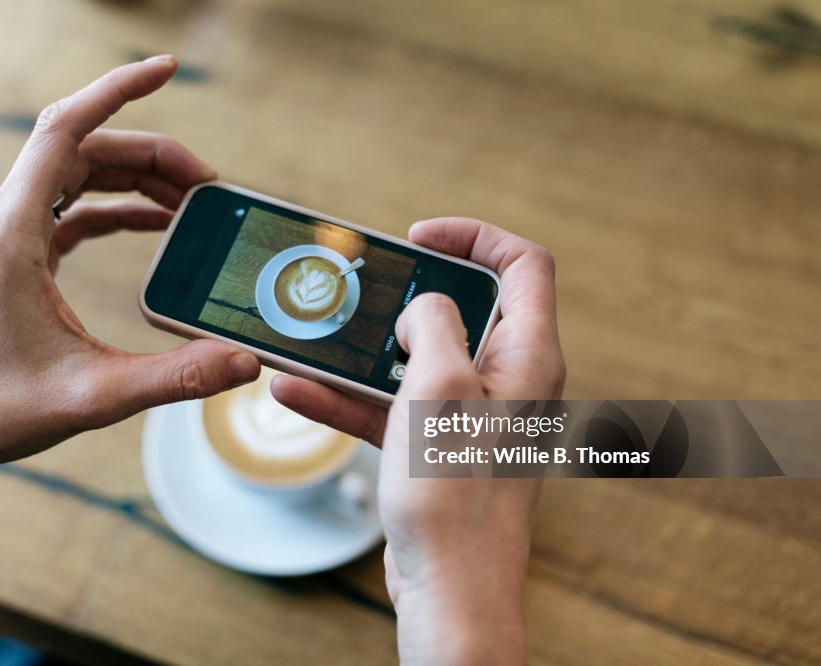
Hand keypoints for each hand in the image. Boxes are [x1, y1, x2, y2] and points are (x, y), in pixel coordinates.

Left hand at [0, 56, 260, 481]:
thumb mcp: (95, 397)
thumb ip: (174, 377)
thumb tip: (243, 362)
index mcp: (11, 233)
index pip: (65, 129)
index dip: (118, 90)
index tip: (168, 70)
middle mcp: (1, 219)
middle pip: (85, 150)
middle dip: (153, 156)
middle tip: (212, 186)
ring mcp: (3, 232)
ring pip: (77, 174)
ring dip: (136, 179)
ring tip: (194, 203)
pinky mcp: (11, 252)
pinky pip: (69, 206)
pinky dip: (115, 207)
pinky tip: (156, 225)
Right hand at [272, 219, 563, 663]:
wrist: (451, 589)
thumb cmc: (456, 495)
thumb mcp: (439, 387)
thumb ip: (431, 324)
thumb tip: (422, 309)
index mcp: (528, 355)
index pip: (523, 265)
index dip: (475, 237)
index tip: (419, 238)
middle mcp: (506, 380)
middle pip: (462, 309)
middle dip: (406, 295)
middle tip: (363, 287)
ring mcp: (471, 415)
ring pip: (416, 359)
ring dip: (364, 350)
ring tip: (313, 336)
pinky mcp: (437, 447)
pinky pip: (392, 406)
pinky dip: (349, 396)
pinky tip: (297, 389)